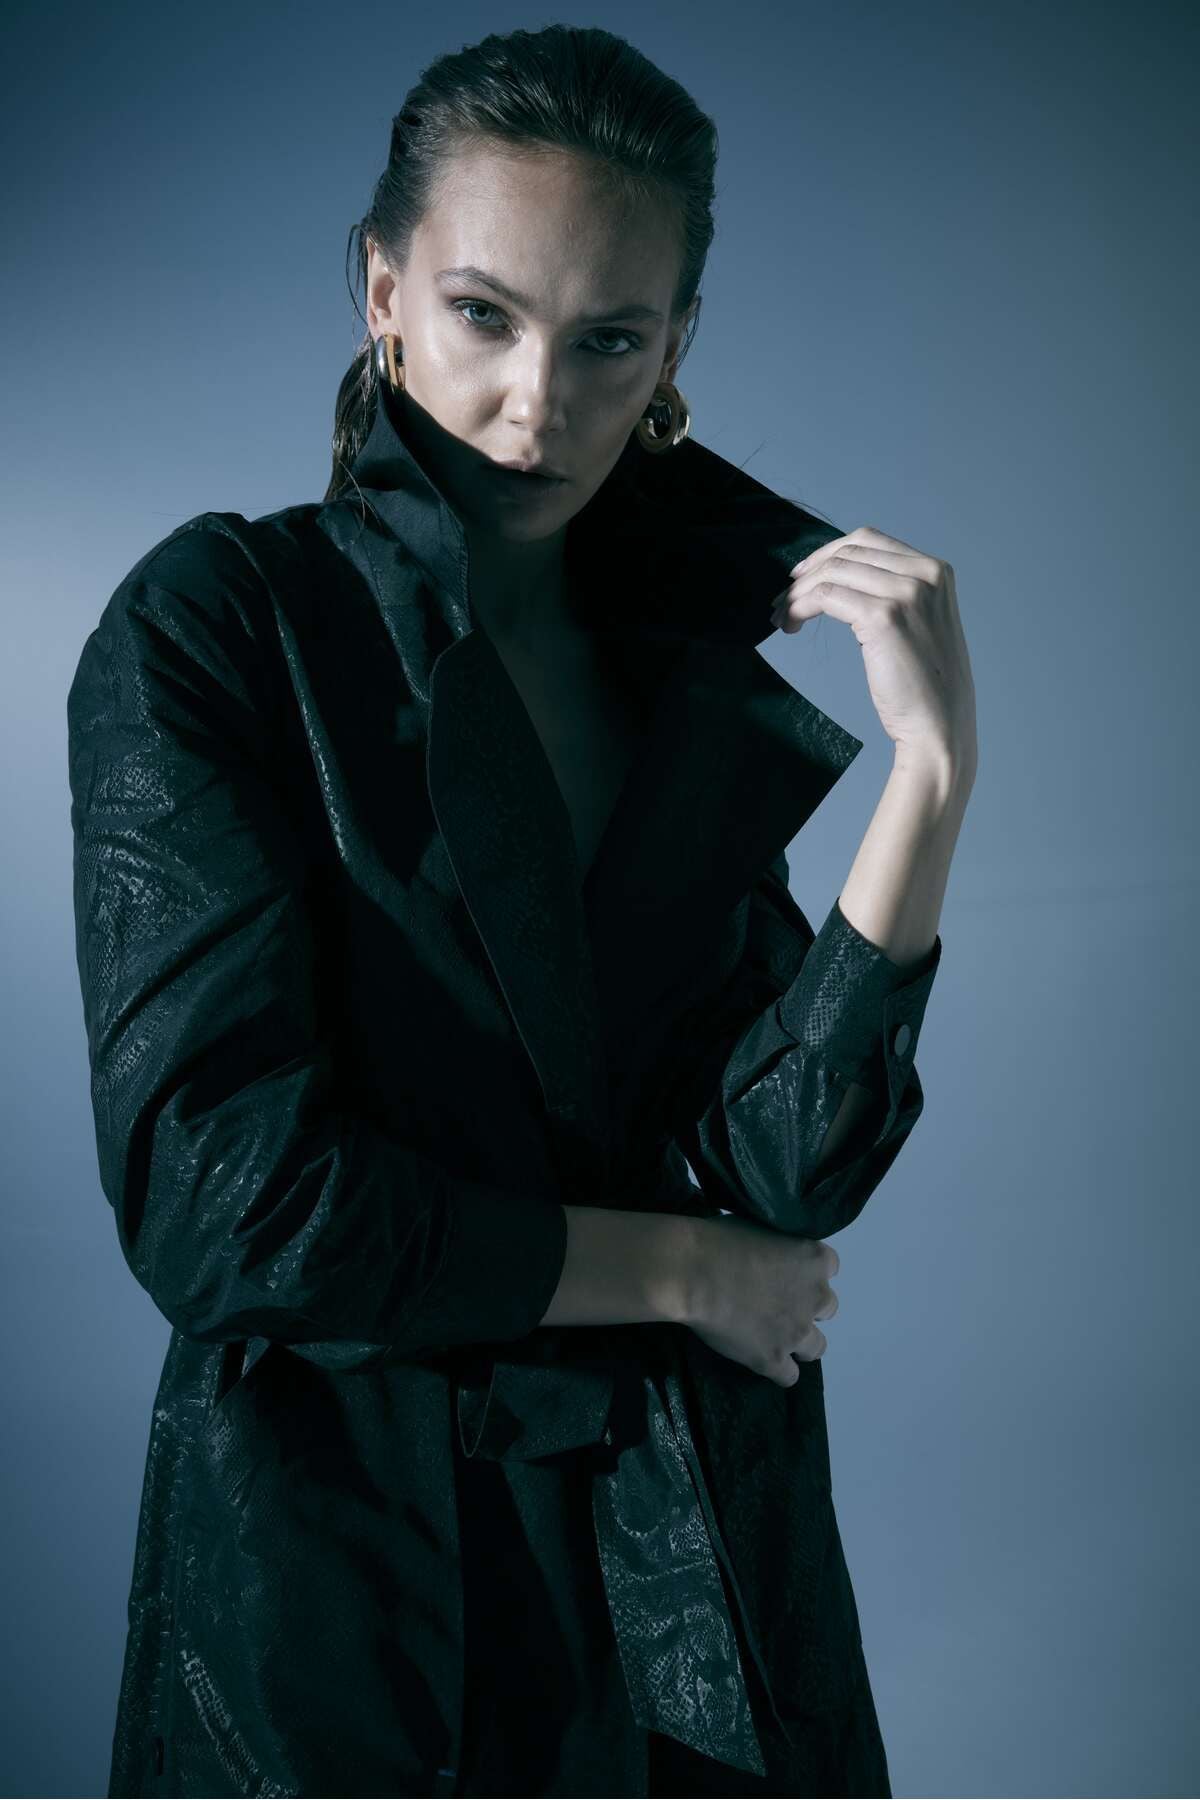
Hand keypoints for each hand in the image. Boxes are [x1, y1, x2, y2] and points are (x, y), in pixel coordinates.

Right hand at [683, 1214, 839, 1387]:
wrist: (693, 1272)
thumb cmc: (718, 1240)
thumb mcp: (759, 1227)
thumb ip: (778, 1245)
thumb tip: (771, 1254)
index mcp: (814, 1259)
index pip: (830, 1267)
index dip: (807, 1272)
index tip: (787, 1273)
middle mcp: (816, 1296)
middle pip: (828, 1308)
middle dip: (807, 1307)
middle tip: (776, 1304)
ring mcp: (797, 1332)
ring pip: (817, 1347)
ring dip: (799, 1342)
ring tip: (772, 1337)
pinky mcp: (773, 1359)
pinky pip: (789, 1376)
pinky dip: (778, 1370)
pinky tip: (761, 1360)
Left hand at [769, 525, 976, 769]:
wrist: (940, 726)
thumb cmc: (926, 686)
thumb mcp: (921, 624)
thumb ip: (896, 595)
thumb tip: (843, 579)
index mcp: (936, 571)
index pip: (869, 541)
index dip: (828, 553)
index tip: (803, 574)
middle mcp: (924, 575)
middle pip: (847, 553)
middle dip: (808, 573)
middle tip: (782, 599)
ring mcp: (906, 594)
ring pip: (832, 572)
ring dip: (797, 592)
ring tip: (782, 616)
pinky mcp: (883, 618)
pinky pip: (825, 596)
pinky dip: (800, 607)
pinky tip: (790, 625)